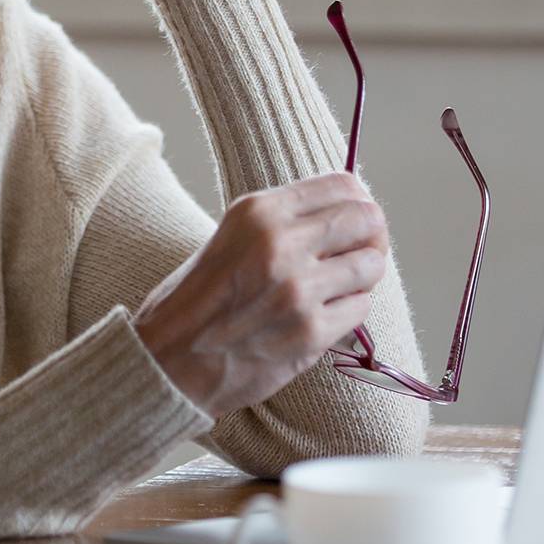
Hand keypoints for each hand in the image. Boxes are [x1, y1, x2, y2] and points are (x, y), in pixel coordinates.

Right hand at [130, 171, 390, 418]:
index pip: (342, 185)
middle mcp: (280, 243)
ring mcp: (297, 289)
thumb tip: (349, 211)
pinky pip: (360, 309)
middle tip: (361, 250)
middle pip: (366, 220)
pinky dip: (349, 311)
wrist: (171, 358)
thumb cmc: (201, 297)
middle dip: (372, 235)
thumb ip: (286, 220)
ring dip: (363, 275)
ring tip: (340, 285)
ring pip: (371, 265)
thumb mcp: (234, 235)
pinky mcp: (310, 332)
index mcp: (259, 211)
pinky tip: (323, 314)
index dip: (358, 201)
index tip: (356, 218)